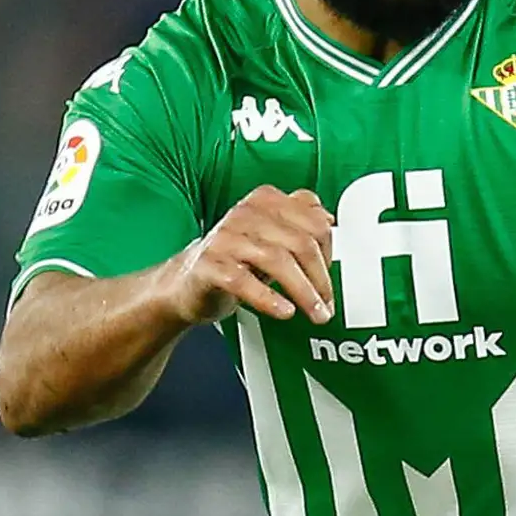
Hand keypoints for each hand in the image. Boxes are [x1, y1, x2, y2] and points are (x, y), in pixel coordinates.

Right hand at [168, 186, 335, 326]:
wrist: (185, 284)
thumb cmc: (232, 260)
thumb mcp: (269, 236)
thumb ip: (298, 221)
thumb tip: (328, 217)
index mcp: (265, 201)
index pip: (314, 223)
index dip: (330, 254)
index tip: (330, 279)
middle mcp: (245, 214)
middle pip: (300, 243)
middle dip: (320, 279)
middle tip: (326, 305)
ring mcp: (225, 238)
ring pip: (277, 260)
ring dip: (303, 292)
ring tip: (314, 313)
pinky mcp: (209, 266)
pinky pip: (243, 281)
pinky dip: (268, 299)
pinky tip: (284, 311)